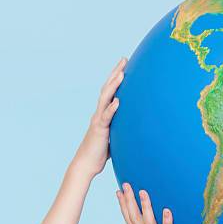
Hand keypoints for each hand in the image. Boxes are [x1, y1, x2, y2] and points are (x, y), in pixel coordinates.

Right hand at [72, 58, 125, 177]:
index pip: (111, 91)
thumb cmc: (101, 151)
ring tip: (122, 74)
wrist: (86, 164)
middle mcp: (100, 113)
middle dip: (116, 73)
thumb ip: (121, 126)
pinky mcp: (99, 130)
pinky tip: (118, 102)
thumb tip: (136, 124)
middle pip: (107, 89)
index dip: (117, 77)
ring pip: (105, 99)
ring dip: (113, 86)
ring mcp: (98, 120)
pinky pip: (106, 118)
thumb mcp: (115, 135)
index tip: (125, 64)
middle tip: (124, 59)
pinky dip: (112, 109)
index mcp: (104, 113)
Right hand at [117, 183, 194, 223]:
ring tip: (143, 192)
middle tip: (126, 184)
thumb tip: (152, 223)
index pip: (130, 220)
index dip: (124, 205)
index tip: (119, 191)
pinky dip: (167, 222)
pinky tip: (167, 210)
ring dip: (146, 207)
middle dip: (130, 201)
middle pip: (135, 218)